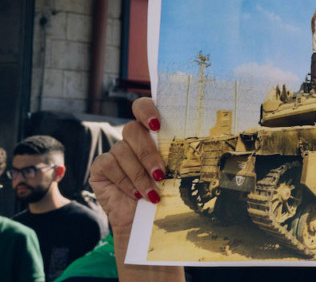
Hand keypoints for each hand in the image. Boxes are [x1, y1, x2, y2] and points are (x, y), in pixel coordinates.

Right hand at [89, 98, 182, 281]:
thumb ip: (177, 153)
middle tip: (160, 173)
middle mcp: (130, 138)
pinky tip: (135, 194)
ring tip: (151, 193)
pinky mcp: (100, 167)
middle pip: (132, 130)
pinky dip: (124, 181)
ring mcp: (114, 152)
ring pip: (122, 150)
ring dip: (139, 174)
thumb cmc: (165, 190)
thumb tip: (204, 145)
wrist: (145, 220)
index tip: (157, 125)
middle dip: (147, 153)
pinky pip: (108, 165)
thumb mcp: (174, 169)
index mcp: (150, 132)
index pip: (142, 106)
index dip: (147, 110)